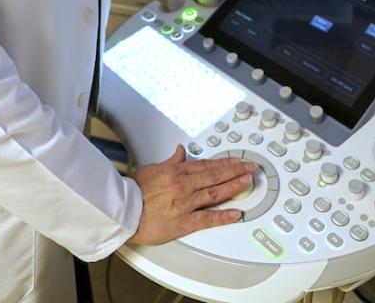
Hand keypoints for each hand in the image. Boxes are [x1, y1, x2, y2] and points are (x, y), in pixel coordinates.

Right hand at [125, 144, 256, 244]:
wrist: (124, 211)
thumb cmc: (134, 191)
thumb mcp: (153, 168)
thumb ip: (171, 161)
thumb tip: (181, 151)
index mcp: (178, 171)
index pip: (207, 164)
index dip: (225, 162)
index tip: (237, 161)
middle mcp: (185, 185)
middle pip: (216, 175)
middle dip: (235, 170)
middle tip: (250, 168)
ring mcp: (186, 203)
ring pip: (215, 192)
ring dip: (234, 186)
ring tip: (247, 182)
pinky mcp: (184, 221)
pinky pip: (207, 219)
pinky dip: (223, 216)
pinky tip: (236, 213)